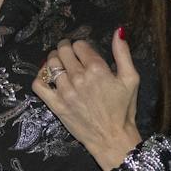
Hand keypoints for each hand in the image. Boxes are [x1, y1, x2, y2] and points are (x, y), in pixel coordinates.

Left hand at [32, 29, 141, 170]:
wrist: (112, 138)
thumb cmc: (124, 110)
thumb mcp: (131, 79)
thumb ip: (123, 53)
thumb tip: (118, 31)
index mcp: (97, 69)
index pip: (79, 45)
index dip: (81, 46)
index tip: (83, 51)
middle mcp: (79, 78)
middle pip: (63, 51)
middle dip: (65, 48)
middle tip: (68, 52)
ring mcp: (65, 91)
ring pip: (51, 64)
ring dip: (54, 59)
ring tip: (59, 61)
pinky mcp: (56, 104)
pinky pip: (39, 84)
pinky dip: (40, 76)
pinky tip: (47, 75)